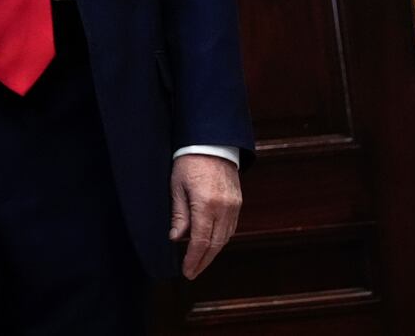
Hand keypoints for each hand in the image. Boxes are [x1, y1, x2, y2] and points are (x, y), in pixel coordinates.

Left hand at [168, 154, 241, 279]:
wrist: (212, 142)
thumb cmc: (189, 161)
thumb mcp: (177, 186)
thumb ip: (179, 214)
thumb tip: (176, 238)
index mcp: (206, 204)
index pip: (200, 241)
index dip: (193, 259)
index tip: (186, 271)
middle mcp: (223, 208)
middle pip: (215, 244)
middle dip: (203, 261)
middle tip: (192, 273)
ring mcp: (234, 205)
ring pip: (225, 238)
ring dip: (212, 252)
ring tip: (199, 261)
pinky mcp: (238, 201)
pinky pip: (231, 227)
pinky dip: (221, 239)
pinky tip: (211, 244)